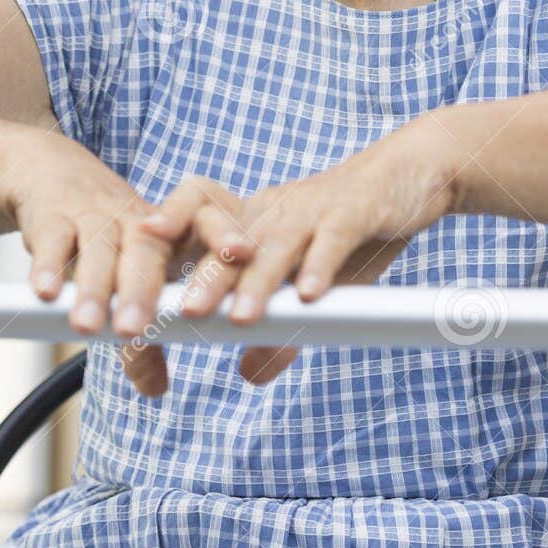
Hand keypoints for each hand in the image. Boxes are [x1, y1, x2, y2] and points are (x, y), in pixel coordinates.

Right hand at [0, 131, 243, 395]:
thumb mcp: (131, 278)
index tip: (242, 257)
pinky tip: (46, 293)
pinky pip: (53, 238)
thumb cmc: (107, 238)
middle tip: (138, 330)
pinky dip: (48, 265)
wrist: (53, 175)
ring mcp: (94, 214)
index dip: (223, 235)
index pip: (206, 221)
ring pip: (99, 246)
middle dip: (144, 288)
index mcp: (170, 229)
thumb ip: (145, 336)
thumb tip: (156, 389)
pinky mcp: (52, 214)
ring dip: (95, 286)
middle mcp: (136, 219)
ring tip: (89, 326)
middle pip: (148, 246)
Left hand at [138, 112, 461, 384]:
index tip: (135, 285)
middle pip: (230, 244)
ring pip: (276, 242)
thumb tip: (248, 374)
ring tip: (240, 317)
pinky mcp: (356, 209)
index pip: (199, 232)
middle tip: (180, 318)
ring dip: (257, 281)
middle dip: (205, 282)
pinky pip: (333, 237)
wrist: (411, 174)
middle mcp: (276, 211)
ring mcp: (314, 208)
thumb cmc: (355, 232)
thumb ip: (284, 327)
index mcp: (255, 224)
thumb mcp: (317, 284)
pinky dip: (321, 264)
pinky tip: (309, 295)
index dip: (166, 250)